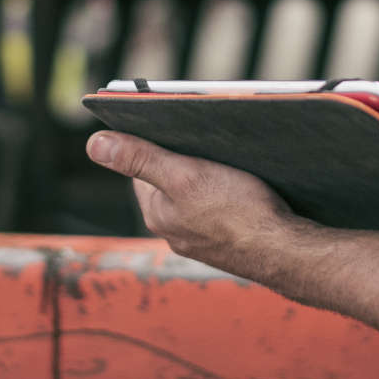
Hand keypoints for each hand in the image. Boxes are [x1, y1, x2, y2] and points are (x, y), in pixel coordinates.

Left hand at [86, 131, 293, 273]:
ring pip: (194, 197)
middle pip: (168, 182)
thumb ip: (140, 159)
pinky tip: (244, 187)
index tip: (173, 126)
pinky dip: (225, 195)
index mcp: (157, 214)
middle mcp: (174, 231)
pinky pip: (217, 211)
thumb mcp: (185, 175)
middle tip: (205, 140)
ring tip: (228, 160)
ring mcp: (201, 240)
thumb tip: (93, 145)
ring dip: (206, 176)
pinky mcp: (227, 243)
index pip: (141, 169)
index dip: (155, 143)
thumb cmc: (238, 212)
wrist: (285, 252)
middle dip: (183, 159)